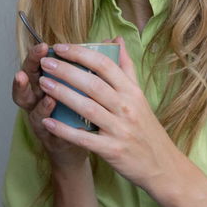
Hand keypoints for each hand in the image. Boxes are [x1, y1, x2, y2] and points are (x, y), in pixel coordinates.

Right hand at [11, 43, 90, 170]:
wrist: (76, 151)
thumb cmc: (82, 116)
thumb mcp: (87, 91)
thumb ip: (96, 66)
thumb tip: (113, 40)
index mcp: (45, 83)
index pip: (35, 65)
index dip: (36, 55)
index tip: (45, 44)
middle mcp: (37, 99)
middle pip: (27, 81)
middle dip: (32, 68)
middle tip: (42, 58)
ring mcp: (39, 119)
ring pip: (32, 106)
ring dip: (39, 96)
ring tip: (46, 85)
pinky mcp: (47, 138)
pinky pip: (45, 130)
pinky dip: (49, 124)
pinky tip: (50, 119)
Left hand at [35, 40, 180, 189]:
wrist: (162, 166)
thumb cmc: (146, 129)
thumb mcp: (140, 97)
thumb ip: (126, 68)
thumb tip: (116, 40)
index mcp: (132, 92)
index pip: (105, 65)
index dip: (81, 53)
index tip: (60, 47)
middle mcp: (127, 108)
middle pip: (93, 84)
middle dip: (66, 71)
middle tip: (45, 62)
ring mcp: (120, 129)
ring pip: (87, 107)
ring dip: (62, 94)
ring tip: (43, 84)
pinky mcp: (112, 150)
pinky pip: (84, 138)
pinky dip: (64, 130)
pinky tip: (47, 121)